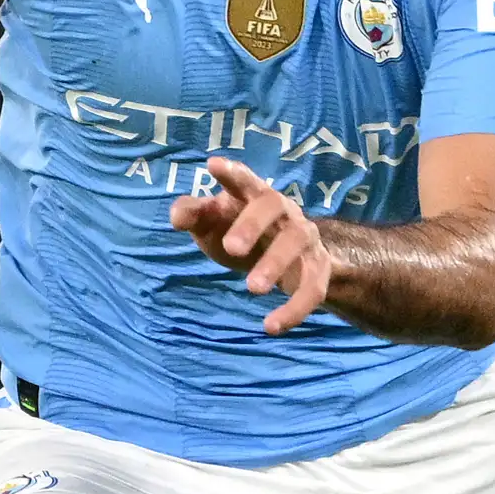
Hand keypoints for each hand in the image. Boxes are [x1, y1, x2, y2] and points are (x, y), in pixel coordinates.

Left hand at [170, 157, 336, 333]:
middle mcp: (283, 211)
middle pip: (273, 206)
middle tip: (231, 249)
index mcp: (253, 195)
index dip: (232, 173)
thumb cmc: (238, 232)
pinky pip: (314, 288)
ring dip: (276, 264)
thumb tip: (176, 216)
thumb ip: (193, 216)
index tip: (213, 166)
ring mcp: (304, 237)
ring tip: (252, 289)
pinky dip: (295, 309)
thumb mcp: (211, 224)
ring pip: (297, 243)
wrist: (283, 259)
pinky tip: (271, 327)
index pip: (244, 179)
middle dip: (253, 225)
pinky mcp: (317, 269)